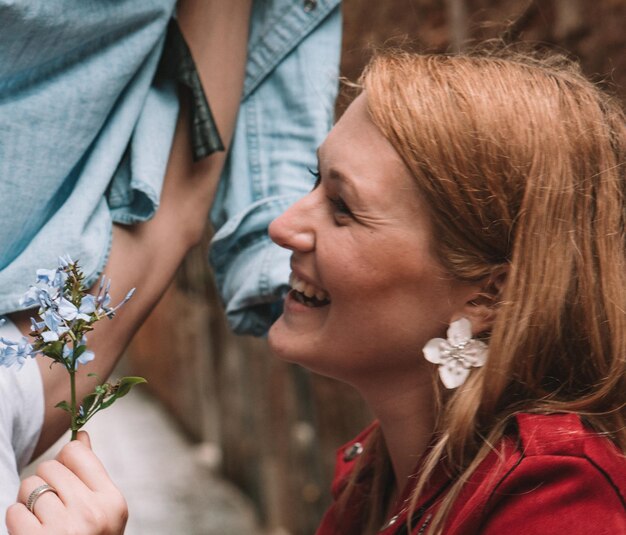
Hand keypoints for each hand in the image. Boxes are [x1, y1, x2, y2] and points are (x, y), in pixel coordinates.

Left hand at [6, 432, 126, 534]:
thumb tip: (81, 435)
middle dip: (46, 482)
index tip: (66, 477)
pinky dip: (17, 520)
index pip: (77, 452)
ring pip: (30, 487)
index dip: (65, 461)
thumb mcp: (102, 510)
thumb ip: (92, 473)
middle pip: (50, 467)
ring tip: (42, 519)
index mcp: (112, 500)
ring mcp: (64, 529)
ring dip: (29, 501)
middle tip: (53, 505)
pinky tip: (31, 532)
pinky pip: (14, 511)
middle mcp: (91, 512)